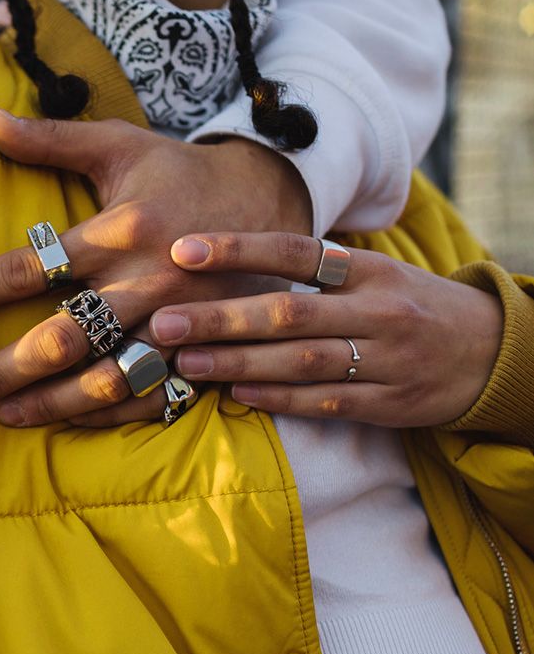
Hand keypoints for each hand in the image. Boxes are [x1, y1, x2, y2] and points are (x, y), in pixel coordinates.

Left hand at [0, 109, 309, 426]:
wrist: (273, 198)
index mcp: (120, 230)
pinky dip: (109, 414)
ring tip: (4, 415)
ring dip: (51, 402)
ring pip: (107, 375)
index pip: (31, 268)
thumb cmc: (179, 172)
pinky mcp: (202, 349)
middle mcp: (146, 281)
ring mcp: (177, 322)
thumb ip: (50, 140)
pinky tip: (68, 422)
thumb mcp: (119, 146)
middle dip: (6, 367)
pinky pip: (153, 394)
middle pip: (63, 336)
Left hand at [135, 231, 500, 426]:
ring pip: (301, 361)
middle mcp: (378, 310)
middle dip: (220, 318)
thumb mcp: (371, 274)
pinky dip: (279, 397)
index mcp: (369, 270)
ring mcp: (386, 360)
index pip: (297, 252)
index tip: (183, 250)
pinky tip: (237, 393)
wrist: (489, 352)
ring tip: (186, 363)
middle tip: (164, 323)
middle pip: (289, 313)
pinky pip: (325, 401)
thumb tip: (224, 259)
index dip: (239, 250)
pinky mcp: (388, 403)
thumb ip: (311, 269)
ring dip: (238, 363)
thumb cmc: (406, 304)